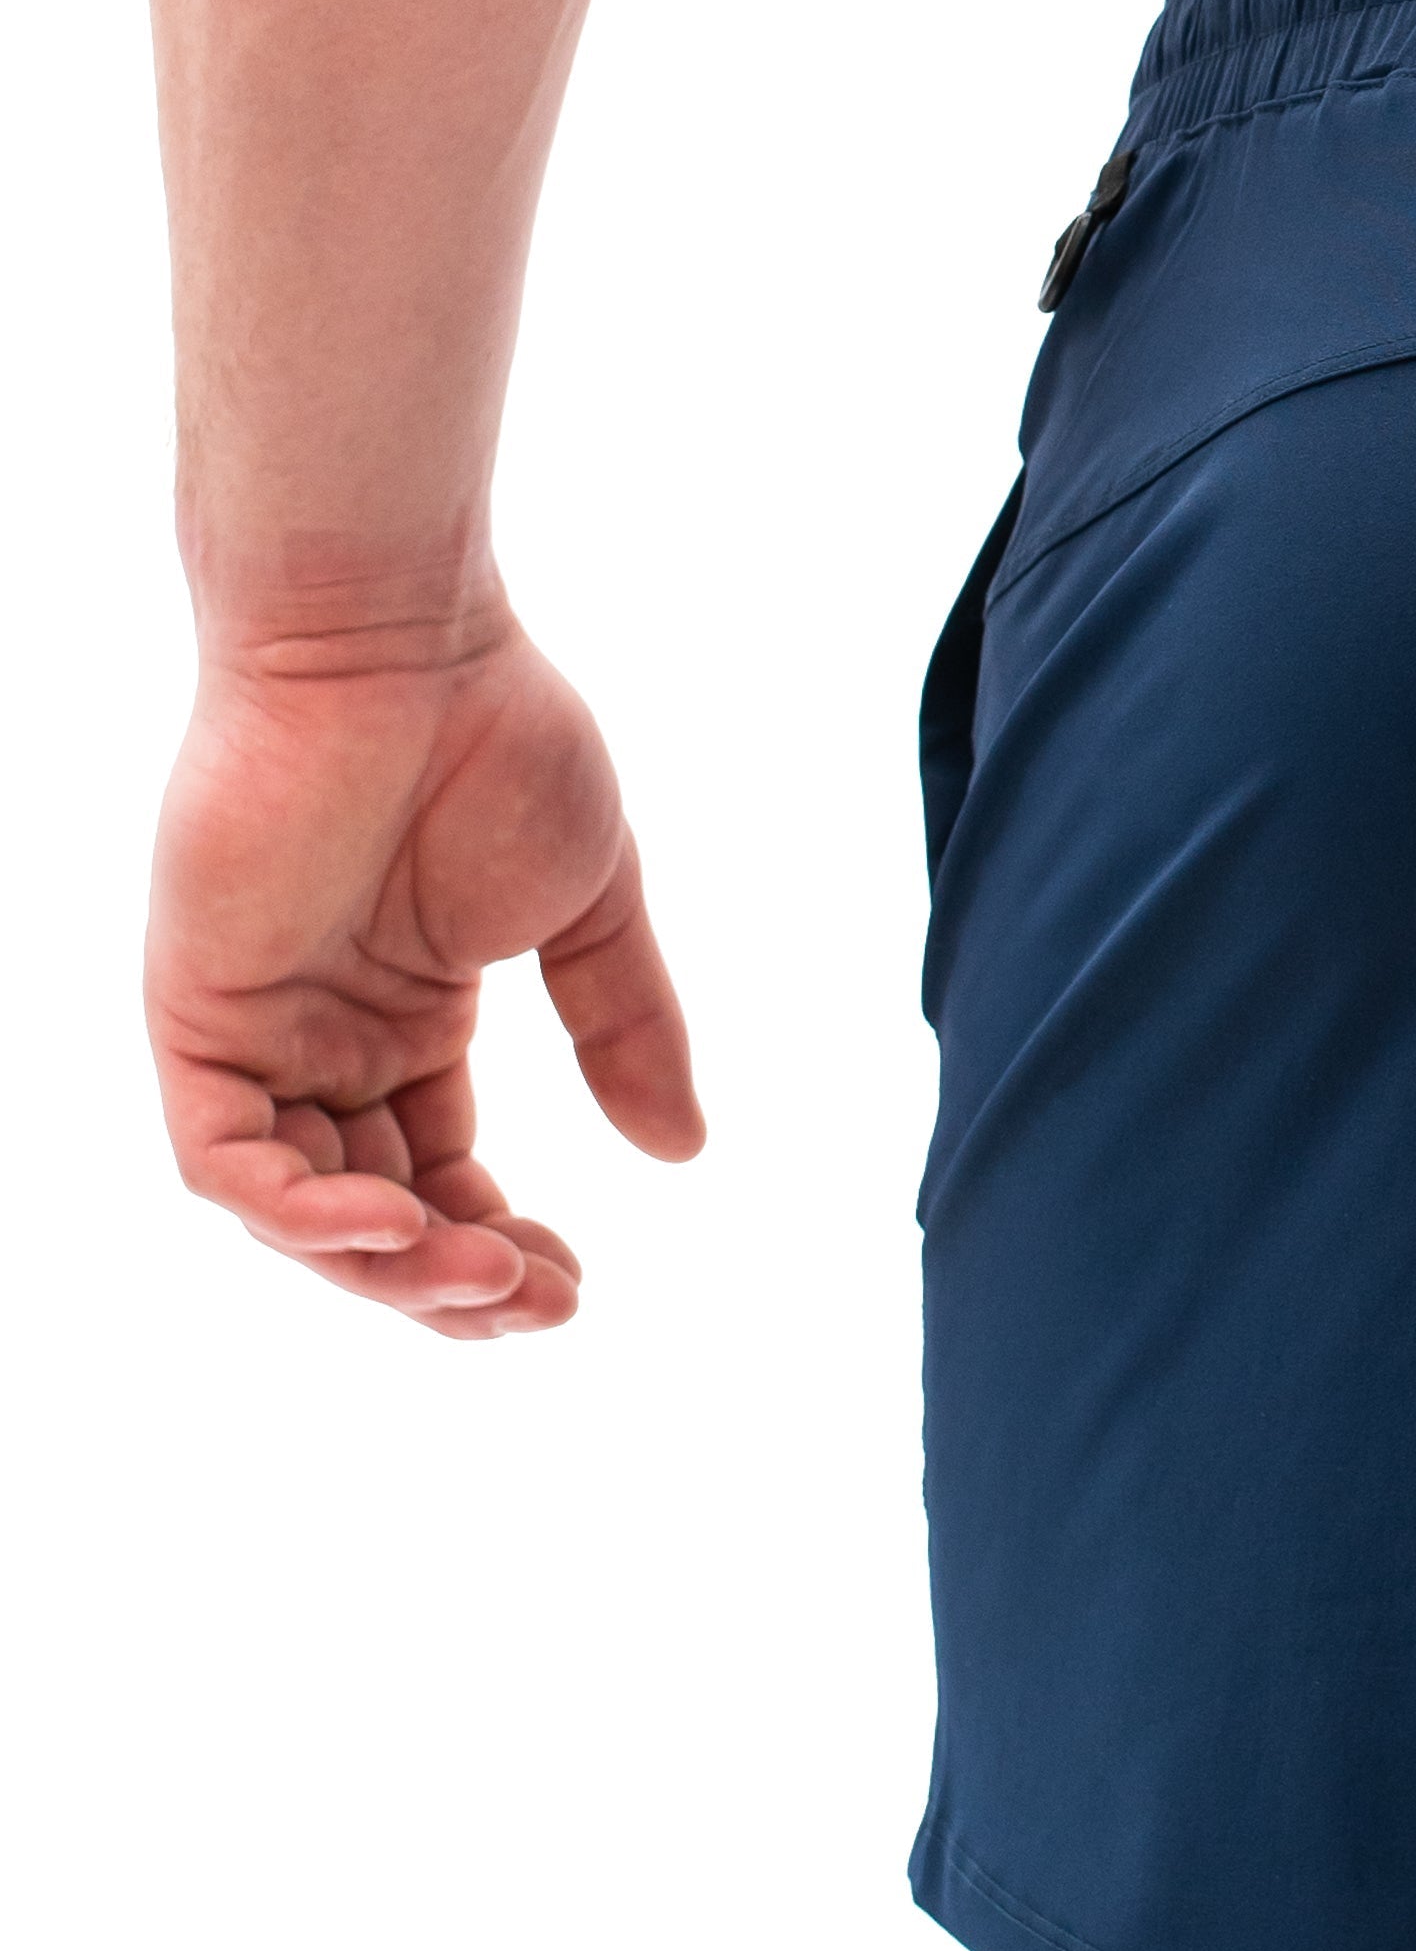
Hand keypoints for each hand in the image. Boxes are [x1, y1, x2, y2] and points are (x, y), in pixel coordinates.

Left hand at [147, 630, 703, 1334]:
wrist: (402, 641)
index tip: (576, 1286)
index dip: (499, 1248)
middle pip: (370, 1212)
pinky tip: (395, 1224)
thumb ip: (627, 1029)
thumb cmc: (497, 740)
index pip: (438, 1176)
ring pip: (293, 1207)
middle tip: (544, 1308)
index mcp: (406, 1018)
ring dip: (387, 1266)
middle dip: (449, 1284)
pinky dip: (299, 1210)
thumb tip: (683, 1150)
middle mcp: (319, 1038)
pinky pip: (221, 1158)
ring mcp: (254, 1028)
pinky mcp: (197, 1010)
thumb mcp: (592, 912)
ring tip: (492, 1282)